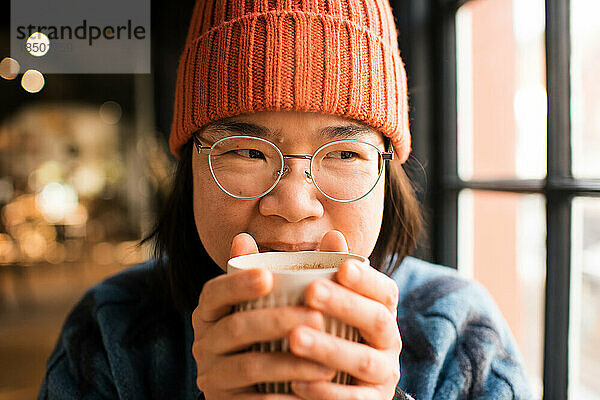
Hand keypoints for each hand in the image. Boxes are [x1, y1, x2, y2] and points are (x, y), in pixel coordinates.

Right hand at [192, 233, 336, 398]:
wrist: (264, 389)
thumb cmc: (276, 333)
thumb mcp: (280, 302)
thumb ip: (305, 272)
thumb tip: (334, 235)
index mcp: (212, 311)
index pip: (215, 292)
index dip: (237, 283)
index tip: (267, 275)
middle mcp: (205, 342)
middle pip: (235, 329)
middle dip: (276, 322)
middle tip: (315, 318)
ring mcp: (213, 375)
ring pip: (248, 367)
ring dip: (289, 363)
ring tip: (327, 361)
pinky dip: (285, 398)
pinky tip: (314, 391)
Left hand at [289, 230, 401, 398]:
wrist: (345, 387)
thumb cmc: (333, 331)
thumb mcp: (331, 302)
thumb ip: (326, 269)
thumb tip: (329, 231)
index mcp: (381, 311)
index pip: (385, 291)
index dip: (367, 279)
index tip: (343, 266)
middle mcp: (389, 340)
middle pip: (376, 320)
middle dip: (345, 305)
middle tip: (311, 293)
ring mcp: (383, 374)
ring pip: (363, 360)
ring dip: (330, 348)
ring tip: (294, 338)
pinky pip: (354, 399)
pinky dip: (326, 391)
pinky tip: (296, 382)